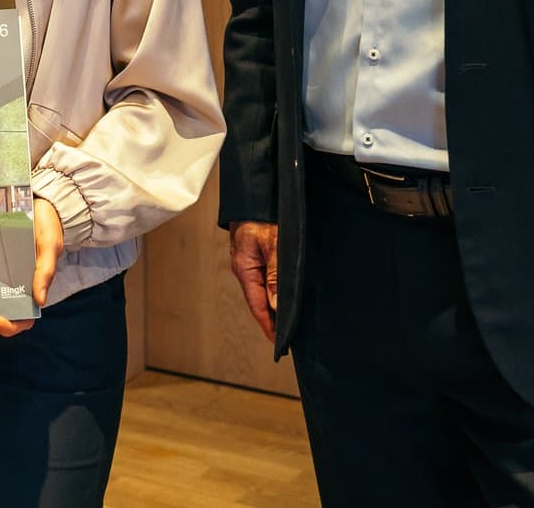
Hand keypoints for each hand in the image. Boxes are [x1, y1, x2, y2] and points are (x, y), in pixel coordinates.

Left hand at [0, 197, 61, 338]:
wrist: (39, 208)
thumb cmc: (47, 229)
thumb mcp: (50, 247)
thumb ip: (45, 271)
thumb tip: (40, 301)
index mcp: (34, 290)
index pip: (24, 320)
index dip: (9, 326)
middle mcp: (18, 290)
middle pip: (3, 319)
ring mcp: (4, 281)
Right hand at [227, 221, 279, 341]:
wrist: (255, 190)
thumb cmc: (262, 214)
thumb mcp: (273, 245)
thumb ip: (275, 276)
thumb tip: (275, 307)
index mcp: (244, 269)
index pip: (257, 306)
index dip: (269, 326)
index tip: (280, 343)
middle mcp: (245, 267)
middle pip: (259, 300)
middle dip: (273, 318)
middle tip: (289, 336)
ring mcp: (249, 260)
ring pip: (263, 288)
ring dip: (274, 303)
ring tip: (289, 319)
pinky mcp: (255, 252)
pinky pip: (265, 275)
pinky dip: (274, 287)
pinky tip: (283, 292)